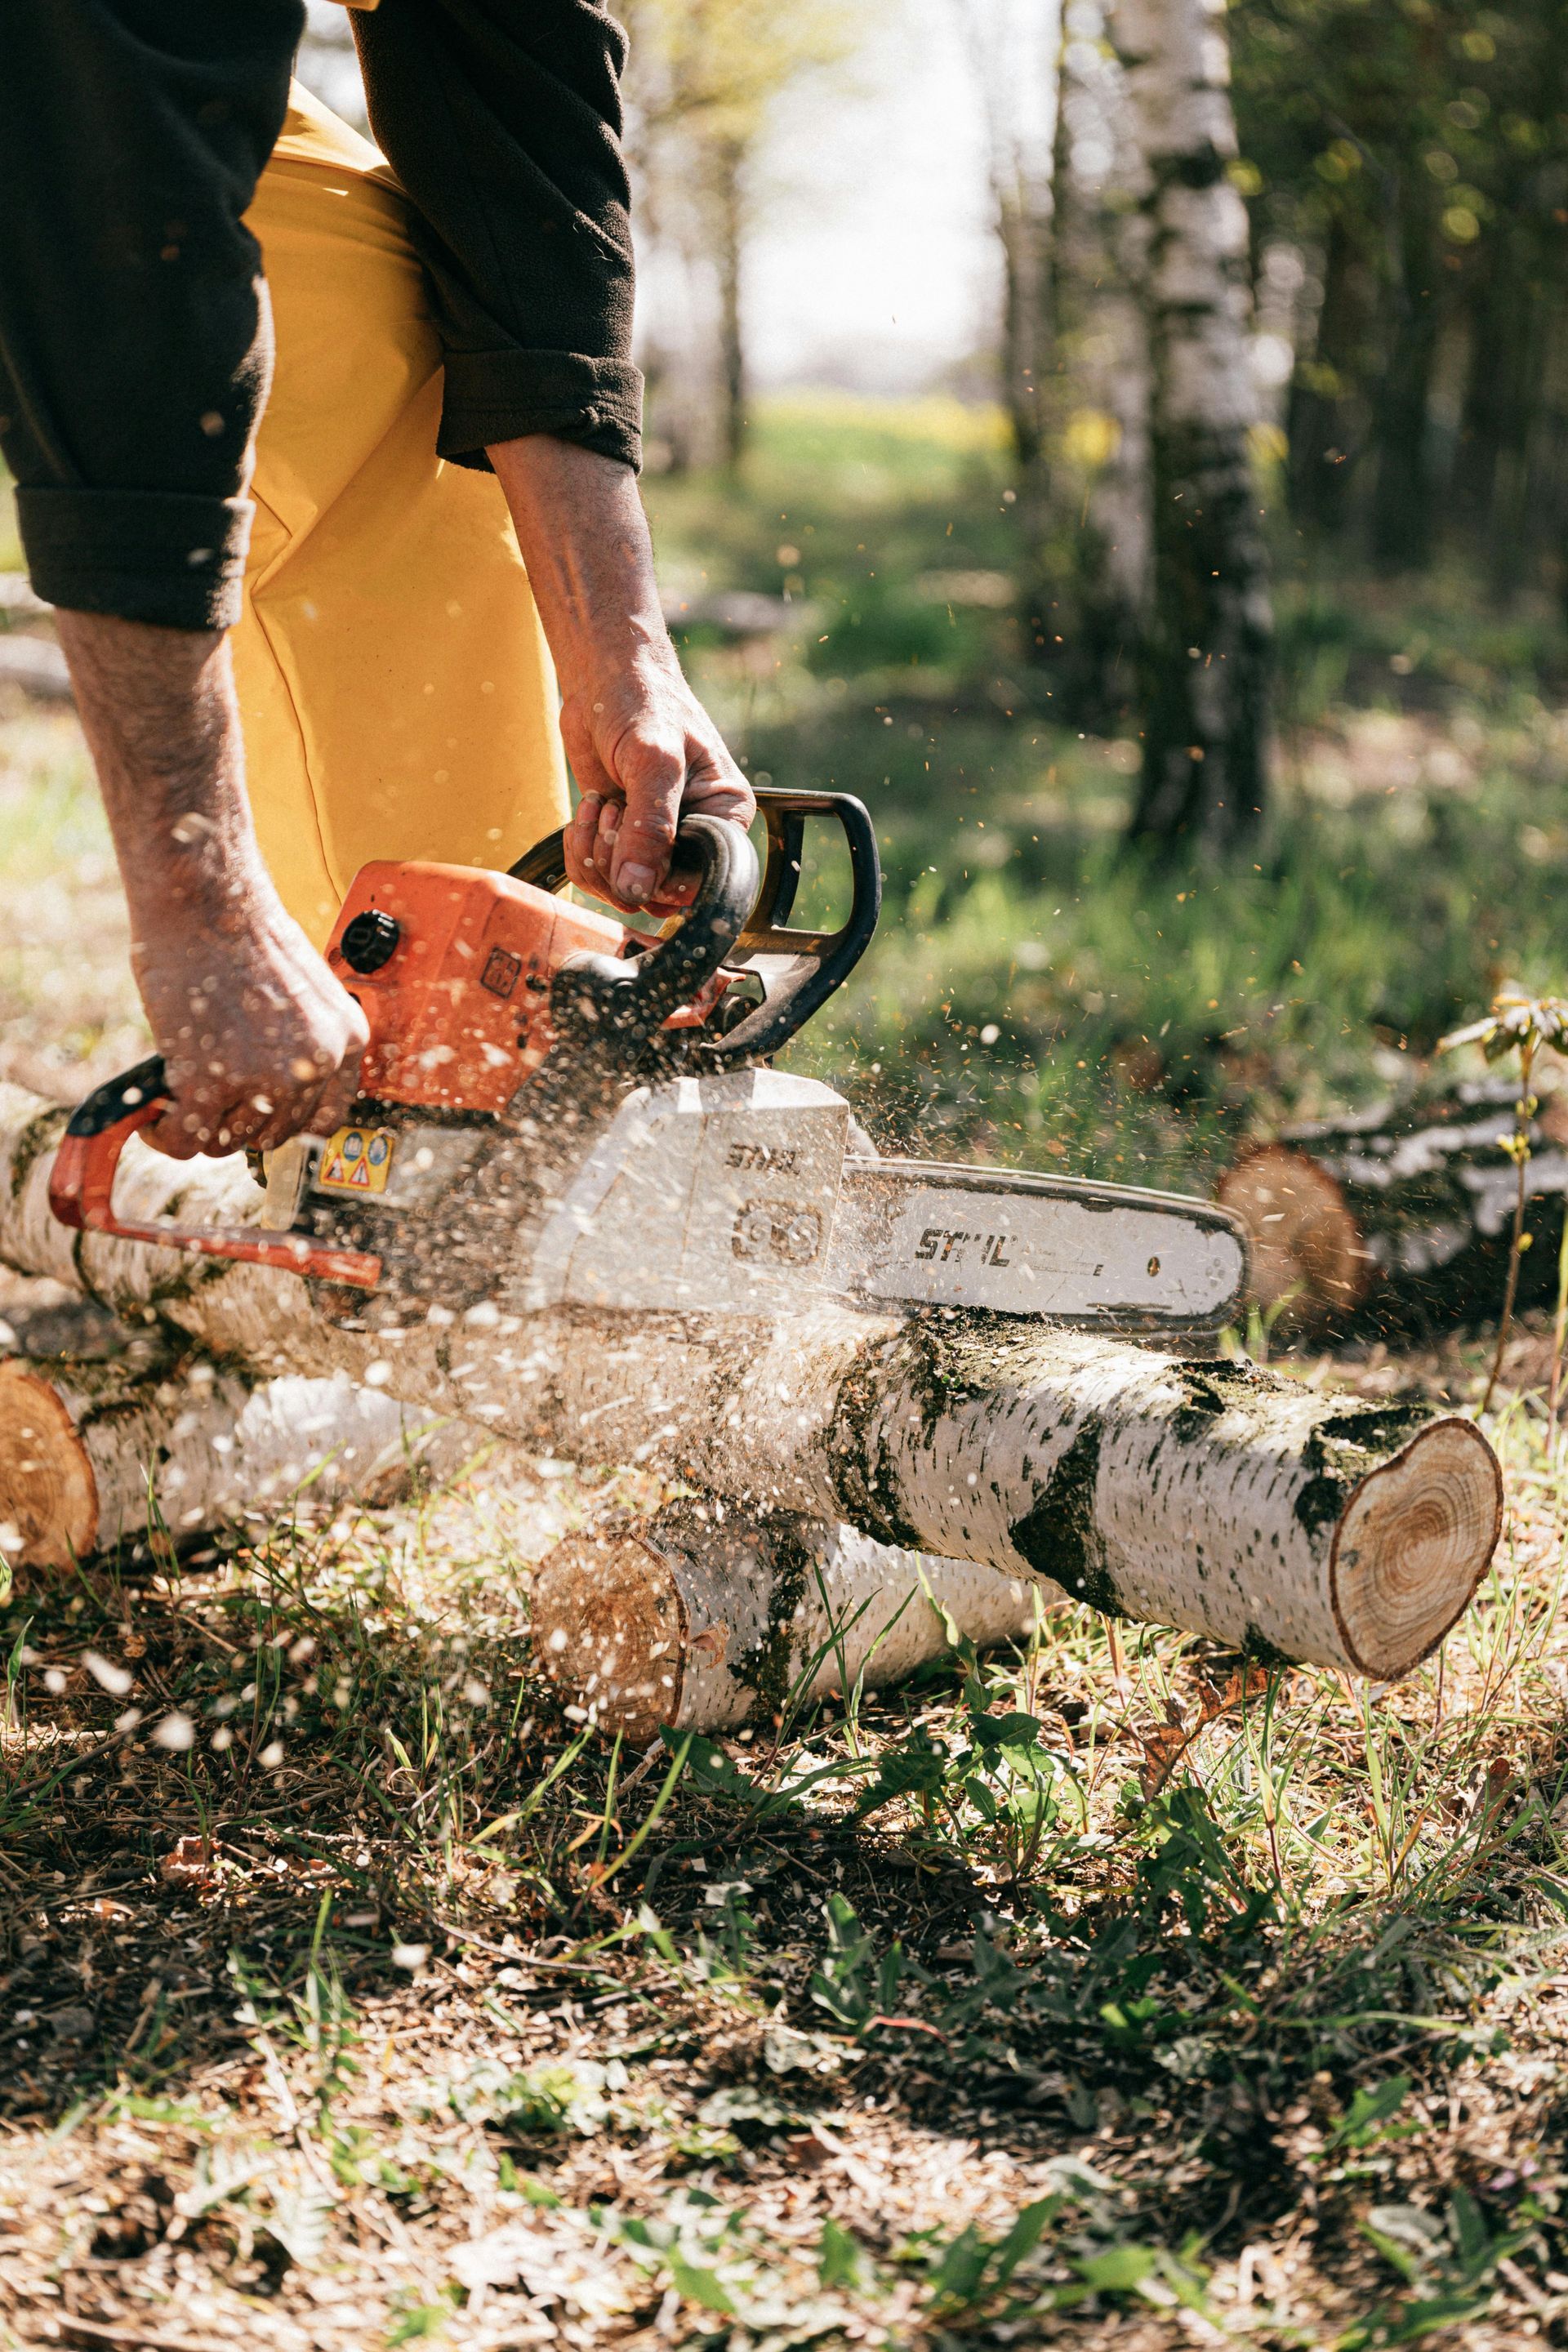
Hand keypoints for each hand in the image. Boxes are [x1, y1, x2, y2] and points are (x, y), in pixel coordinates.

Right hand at [132, 881, 368, 1158]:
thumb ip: (298, 1037)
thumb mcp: (301, 988)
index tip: (260, 1116)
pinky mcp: (214, 1081)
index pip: (326, 1117)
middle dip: (239, 1121)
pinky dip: (167, 1137)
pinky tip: (156, 1120)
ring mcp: (268, 1077)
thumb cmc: (242, 929)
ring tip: (180, 1103)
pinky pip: (190, 1140)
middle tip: (210, 1101)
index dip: (286, 1121)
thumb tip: (267, 1084)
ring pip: (231, 1141)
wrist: (206, 900)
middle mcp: (316, 1063)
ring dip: (203, 1128)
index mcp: (346, 1037)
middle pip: (275, 1133)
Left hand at [560, 651, 753, 913]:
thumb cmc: (644, 703)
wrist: (605, 678)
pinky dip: (581, 850)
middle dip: (621, 862)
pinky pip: (597, 876)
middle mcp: (693, 838)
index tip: (633, 839)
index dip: (661, 877)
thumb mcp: (654, 760)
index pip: (701, 883)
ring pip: (623, 891)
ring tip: (599, 806)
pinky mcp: (618, 839)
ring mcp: (653, 842)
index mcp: (723, 819)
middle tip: (611, 811)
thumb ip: (650, 826)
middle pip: (658, 896)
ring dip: (597, 855)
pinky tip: (587, 809)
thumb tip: (638, 888)